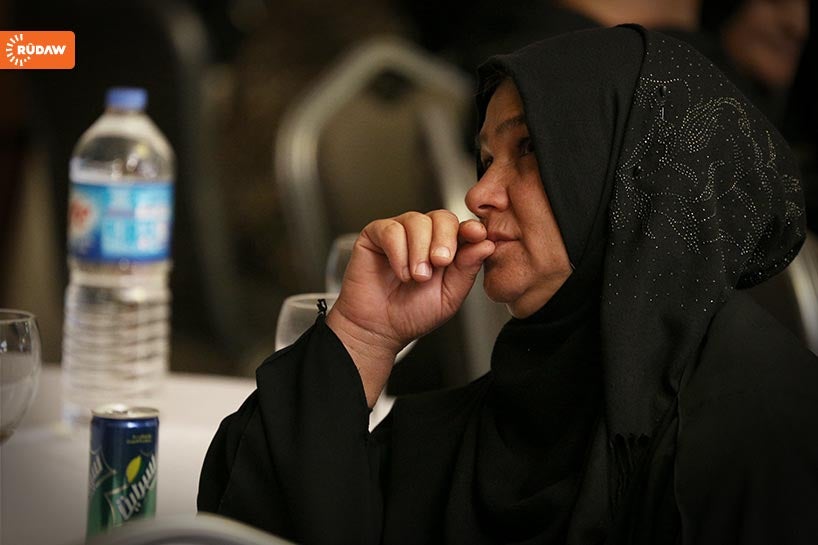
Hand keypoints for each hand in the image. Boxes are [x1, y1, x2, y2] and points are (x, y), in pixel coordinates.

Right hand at [326, 210, 493, 405]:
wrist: (379, 330)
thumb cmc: (412, 314)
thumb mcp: (450, 295)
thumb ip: (467, 269)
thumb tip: (486, 244)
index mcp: (446, 248)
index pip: (462, 227)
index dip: (470, 228)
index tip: (476, 235)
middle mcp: (424, 236)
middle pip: (442, 217)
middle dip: (445, 239)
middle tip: (440, 263)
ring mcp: (400, 233)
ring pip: (417, 220)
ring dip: (419, 250)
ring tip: (417, 277)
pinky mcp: (375, 235)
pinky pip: (391, 230)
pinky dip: (398, 252)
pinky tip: (400, 273)